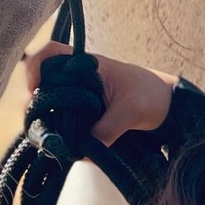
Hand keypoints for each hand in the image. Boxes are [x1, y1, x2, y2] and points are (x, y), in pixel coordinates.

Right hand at [24, 43, 176, 146]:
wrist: (169, 108)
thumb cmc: (152, 96)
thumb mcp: (131, 111)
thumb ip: (107, 129)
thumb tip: (83, 151)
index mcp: (88, 65)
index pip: (50, 53)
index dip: (34, 68)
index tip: (34, 91)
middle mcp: (78, 80)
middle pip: (42, 85)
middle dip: (37, 105)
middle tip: (40, 125)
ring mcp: (79, 98)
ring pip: (51, 108)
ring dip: (50, 123)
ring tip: (57, 140)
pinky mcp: (85, 117)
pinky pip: (65, 124)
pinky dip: (64, 135)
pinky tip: (71, 147)